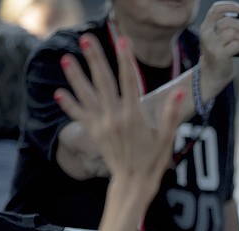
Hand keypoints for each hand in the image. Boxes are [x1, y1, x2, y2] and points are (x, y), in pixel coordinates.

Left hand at [54, 33, 182, 208]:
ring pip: (87, 95)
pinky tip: (59, 93)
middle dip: (95, 60)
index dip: (126, 60)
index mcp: (134, 116)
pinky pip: (79, 115)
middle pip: (104, 82)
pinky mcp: (94, 133)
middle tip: (86, 40)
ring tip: (66, 59)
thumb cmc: (153, 161)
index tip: (123, 41)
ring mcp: (102, 125)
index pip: (130, 81)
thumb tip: (179, 94)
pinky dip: (69, 104)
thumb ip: (171, 115)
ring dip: (76, 77)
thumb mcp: (167, 139)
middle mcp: (115, 117)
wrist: (133, 182)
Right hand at [198, 1, 238, 95]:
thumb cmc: (216, 57)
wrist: (210, 75)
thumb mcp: (216, 38)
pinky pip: (236, 44)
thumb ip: (226, 28)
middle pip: (228, 20)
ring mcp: (212, 44)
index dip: (231, 6)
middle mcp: (207, 33)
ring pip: (233, 32)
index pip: (217, 9)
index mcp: (206, 26)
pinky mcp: (219, 54)